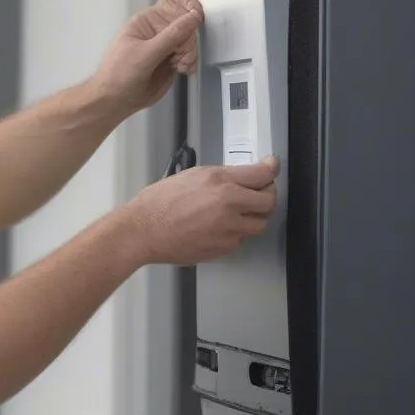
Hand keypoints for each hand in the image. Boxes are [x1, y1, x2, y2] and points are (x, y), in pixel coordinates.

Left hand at [91, 0, 203, 118]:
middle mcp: (158, 29)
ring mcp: (166, 45)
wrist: (115, 101)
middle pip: (187, 22)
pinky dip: (190, 62)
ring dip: (189, 53)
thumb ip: (171, 36)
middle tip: (180, 55)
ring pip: (190, 39)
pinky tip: (181, 69)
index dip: (189, 4)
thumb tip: (193, 17)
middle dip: (189, 39)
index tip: (197, 17)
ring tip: (178, 65)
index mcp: (148, 20)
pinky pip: (190, 54)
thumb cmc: (118, 75)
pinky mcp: (172, 59)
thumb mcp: (145, 54)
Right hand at [123, 157, 279, 265]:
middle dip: (267, 195)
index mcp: (219, 181)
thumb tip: (242, 177)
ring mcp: (229, 229)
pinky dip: (234, 232)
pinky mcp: (224, 247)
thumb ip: (221, 177)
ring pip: (259, 224)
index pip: (262, 174)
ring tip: (236, 213)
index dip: (271, 169)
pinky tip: (216, 227)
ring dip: (253, 217)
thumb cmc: (158, 203)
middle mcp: (229, 204)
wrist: (143, 230)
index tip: (271, 167)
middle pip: (269, 201)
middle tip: (260, 192)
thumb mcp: (191, 176)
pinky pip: (241, 239)